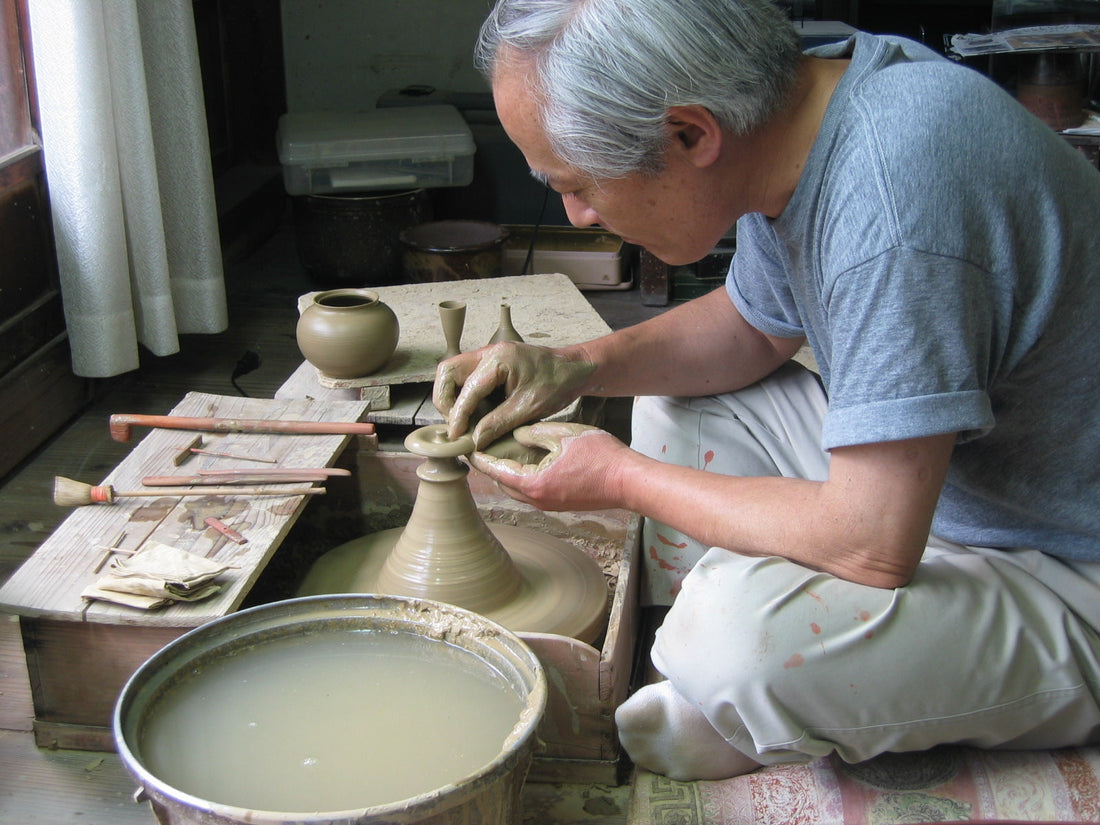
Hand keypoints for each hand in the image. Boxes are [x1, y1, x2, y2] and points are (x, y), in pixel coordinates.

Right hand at [433, 342, 595, 447]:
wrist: (573, 370)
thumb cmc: (556, 384)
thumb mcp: (529, 408)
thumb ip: (499, 423)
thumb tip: (474, 441)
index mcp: (499, 359)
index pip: (467, 388)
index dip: (458, 415)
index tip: (456, 436)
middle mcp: (488, 353)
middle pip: (448, 371)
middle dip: (445, 399)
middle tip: (455, 425)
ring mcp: (487, 356)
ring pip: (453, 374)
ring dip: (452, 398)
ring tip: (463, 422)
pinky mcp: (490, 365)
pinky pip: (466, 378)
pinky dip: (464, 396)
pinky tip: (475, 414)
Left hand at [468, 422, 628, 511]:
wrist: (628, 481)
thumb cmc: (600, 456)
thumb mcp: (563, 434)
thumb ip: (535, 432)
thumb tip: (517, 434)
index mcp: (533, 482)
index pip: (495, 470)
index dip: (479, 457)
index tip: (466, 445)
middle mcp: (536, 499)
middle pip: (502, 484)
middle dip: (490, 466)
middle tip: (482, 445)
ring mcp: (548, 505)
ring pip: (516, 490)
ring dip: (507, 473)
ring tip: (502, 451)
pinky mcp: (559, 504)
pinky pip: (531, 492)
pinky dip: (522, 478)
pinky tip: (527, 460)